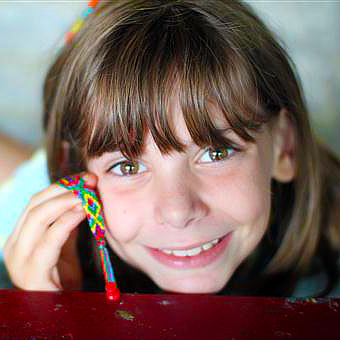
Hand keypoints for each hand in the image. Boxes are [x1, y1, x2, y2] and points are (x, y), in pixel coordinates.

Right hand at [2, 173, 96, 290]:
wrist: (61, 309)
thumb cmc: (62, 277)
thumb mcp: (63, 244)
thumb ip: (65, 223)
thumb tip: (79, 197)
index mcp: (20, 237)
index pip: (37, 201)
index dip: (62, 186)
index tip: (85, 178)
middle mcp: (14, 246)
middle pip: (36, 205)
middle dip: (65, 189)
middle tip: (90, 182)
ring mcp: (19, 260)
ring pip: (38, 217)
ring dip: (66, 201)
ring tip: (88, 193)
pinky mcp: (31, 273)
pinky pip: (49, 240)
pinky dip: (66, 221)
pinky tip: (82, 211)